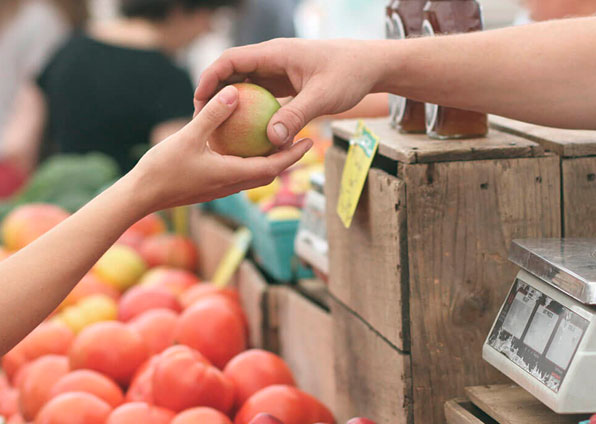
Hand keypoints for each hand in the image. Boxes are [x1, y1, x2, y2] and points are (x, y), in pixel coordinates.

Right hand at [128, 85, 311, 213]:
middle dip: (287, 158)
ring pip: (254, 175)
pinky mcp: (210, 187)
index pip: (273, 167)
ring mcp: (220, 188)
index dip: (293, 155)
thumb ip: (212, 115)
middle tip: (300, 139)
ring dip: (269, 161)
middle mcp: (231, 185)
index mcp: (232, 175)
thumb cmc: (162, 169)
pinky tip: (242, 145)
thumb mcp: (188, 137)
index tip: (309, 142)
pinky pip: (238, 173)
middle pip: (268, 172)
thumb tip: (234, 92)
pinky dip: (248, 161)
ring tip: (276, 141)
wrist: (141, 196)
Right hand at [194, 39, 383, 146]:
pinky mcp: (286, 84)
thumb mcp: (323, 96)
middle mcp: (272, 60)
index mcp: (275, 53)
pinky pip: (262, 97)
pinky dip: (251, 112)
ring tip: (219, 130)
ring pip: (246, 86)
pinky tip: (248, 134)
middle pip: (233, 73)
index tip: (199, 101)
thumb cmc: (349, 74)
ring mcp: (279, 72)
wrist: (370, 66)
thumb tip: (271, 140)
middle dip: (215, 94)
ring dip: (232, 105)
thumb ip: (296, 116)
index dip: (210, 78)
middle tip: (203, 121)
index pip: (231, 60)